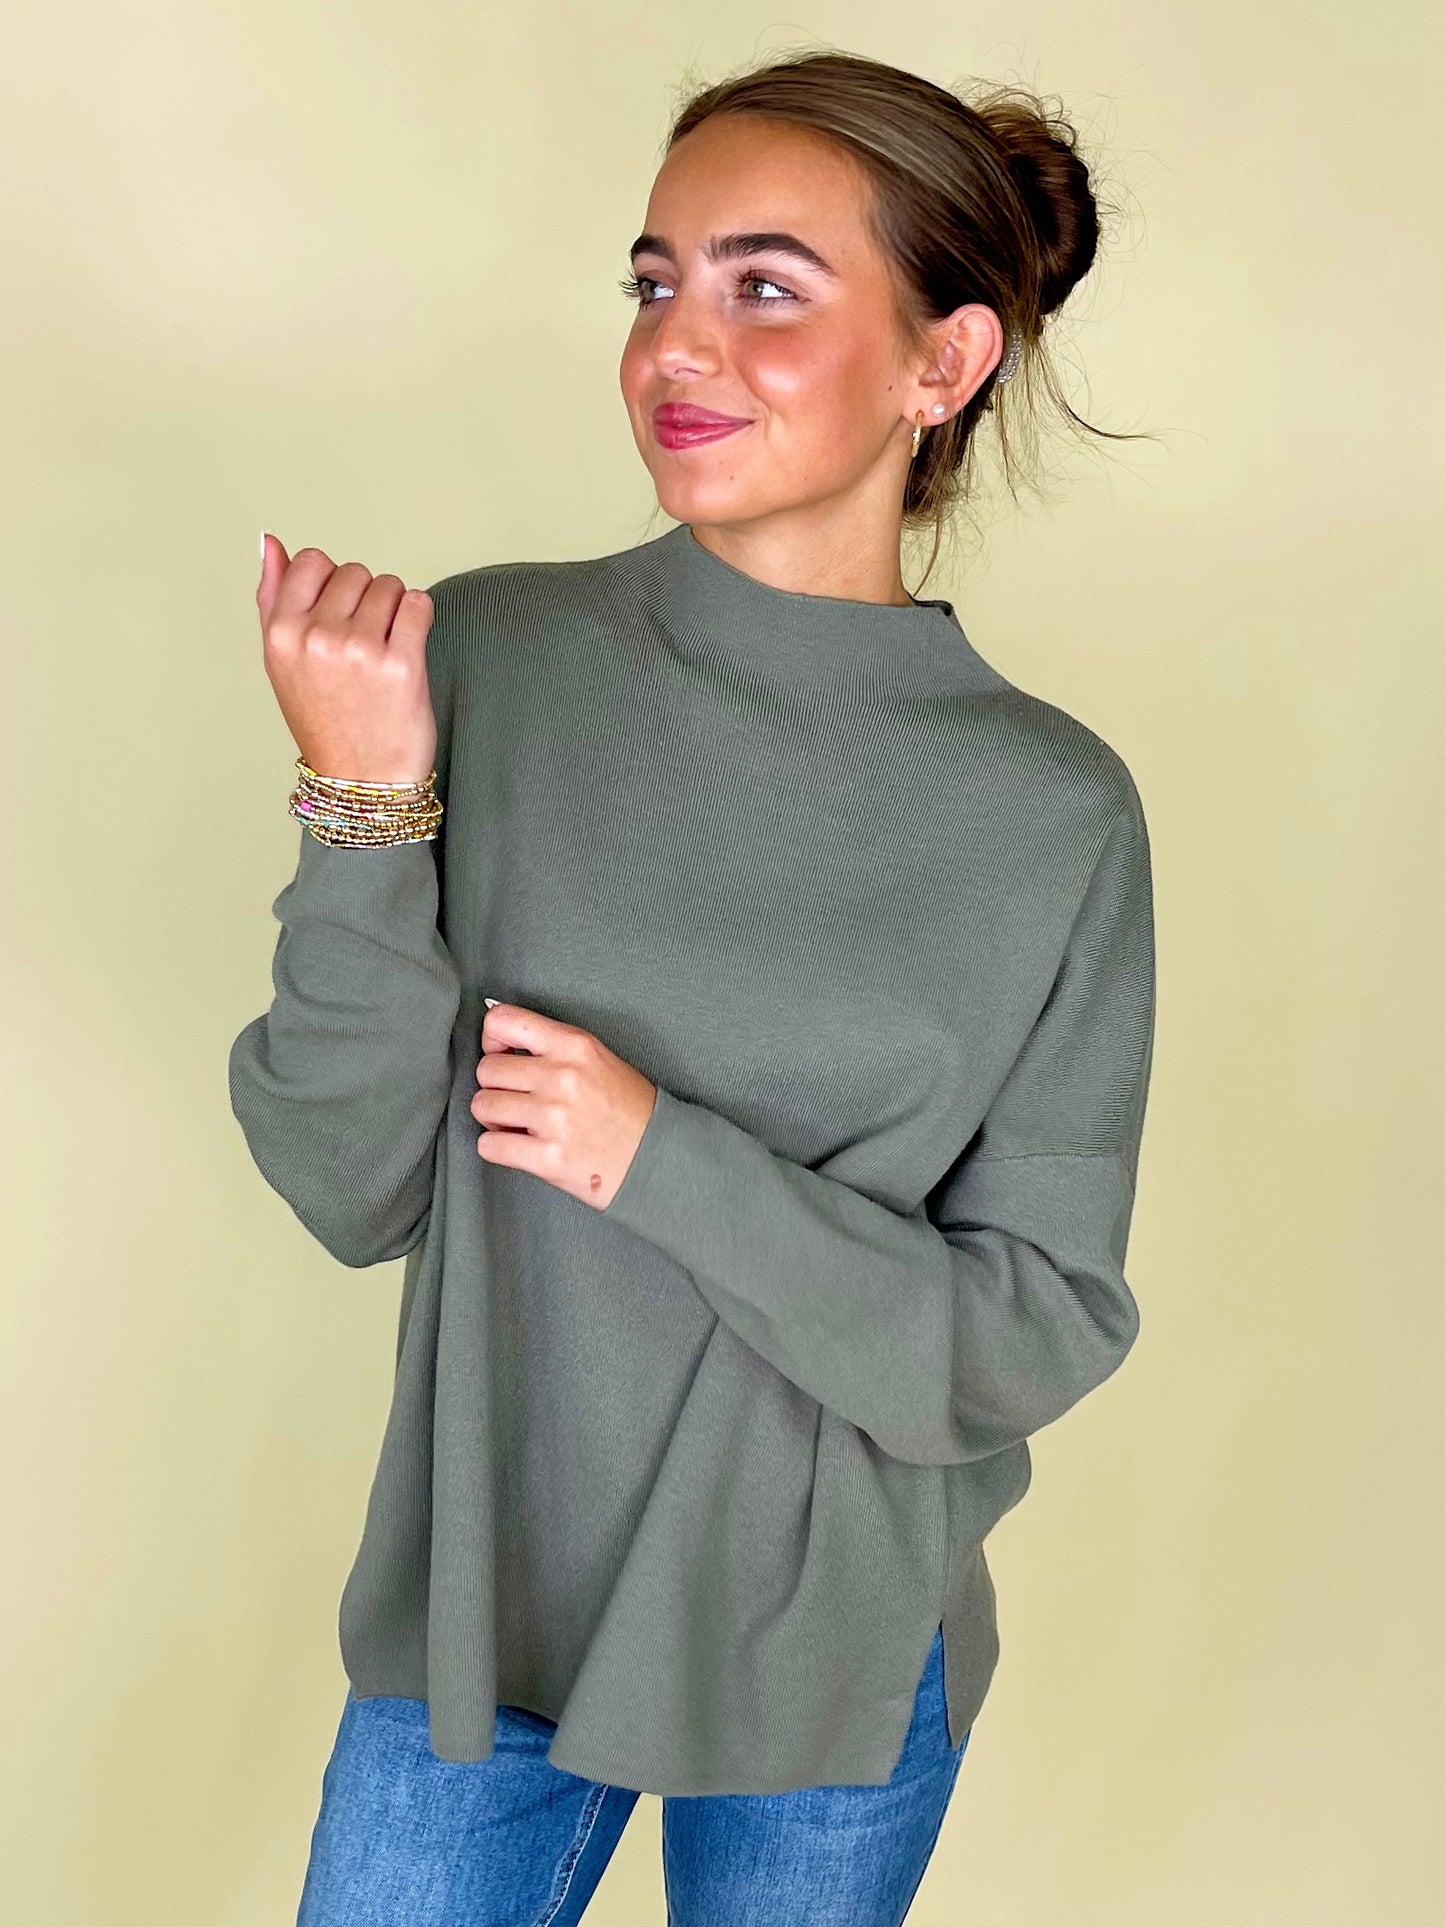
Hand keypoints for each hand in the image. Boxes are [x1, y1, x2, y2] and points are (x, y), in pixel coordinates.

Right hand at [256, 532, 436, 783]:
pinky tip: (407, 647)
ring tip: (384, 649)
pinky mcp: (401, 664)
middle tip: (364, 642)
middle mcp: (316, 638)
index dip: (333, 583)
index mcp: (281, 634)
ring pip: (389, 585)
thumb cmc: (324, 720)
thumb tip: (269, 542)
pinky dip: (418, 617)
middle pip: (355, 572)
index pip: (313, 561)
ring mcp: (359, 650)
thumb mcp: (282, 662)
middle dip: (366, 597)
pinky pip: (418, 604)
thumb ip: (273, 598)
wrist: (363, 779)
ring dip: (394, 608)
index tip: (339, 617)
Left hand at [470, 1003, 657, 1210]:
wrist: (659, 1157)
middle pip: (486, 1070)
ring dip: (493, 1119)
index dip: (491, 1039)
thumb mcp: (598, 1058)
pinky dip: (497, 1148)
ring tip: (516, 1125)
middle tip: (514, 1099)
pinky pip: (489, 1146)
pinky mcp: (548, 1158)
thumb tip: (500, 1048)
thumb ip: (553, 1048)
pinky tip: (518, 1146)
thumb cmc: (630, 1109)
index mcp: (574, 1045)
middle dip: (494, 1086)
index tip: (501, 1055)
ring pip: (482, 1107)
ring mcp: (553, 1118)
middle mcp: (561, 1077)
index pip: (502, 1021)